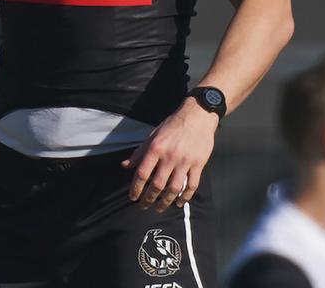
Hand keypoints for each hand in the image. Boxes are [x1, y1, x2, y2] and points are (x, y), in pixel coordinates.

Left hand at [122, 98, 217, 212]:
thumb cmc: (173, 125)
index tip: (132, 197)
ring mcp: (185, 161)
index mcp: (156, 148)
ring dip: (165, 201)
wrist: (197, 116)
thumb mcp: (153, 135)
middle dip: (149, 198)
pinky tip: (178, 202)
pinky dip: (185, 197)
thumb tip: (125, 165)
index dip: (136, 188)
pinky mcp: (199, 164)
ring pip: (174, 188)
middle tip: (144, 206)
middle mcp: (169, 156)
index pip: (142, 173)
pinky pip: (191, 185)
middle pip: (157, 184)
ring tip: (159, 208)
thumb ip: (140, 152)